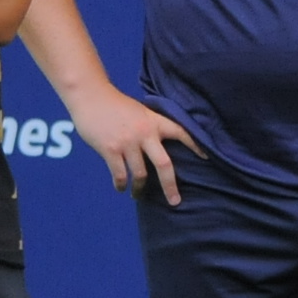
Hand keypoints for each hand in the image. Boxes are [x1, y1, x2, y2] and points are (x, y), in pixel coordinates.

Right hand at [67, 82, 203, 203]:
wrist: (91, 96)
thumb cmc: (114, 104)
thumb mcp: (139, 111)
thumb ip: (148, 127)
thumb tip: (155, 148)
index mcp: (154, 121)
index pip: (181, 132)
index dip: (195, 145)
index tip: (206, 158)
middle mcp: (144, 133)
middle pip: (164, 165)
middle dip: (170, 186)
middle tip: (174, 201)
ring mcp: (127, 143)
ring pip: (140, 175)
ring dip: (139, 189)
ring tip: (138, 195)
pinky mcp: (110, 150)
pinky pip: (120, 175)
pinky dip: (121, 185)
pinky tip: (121, 188)